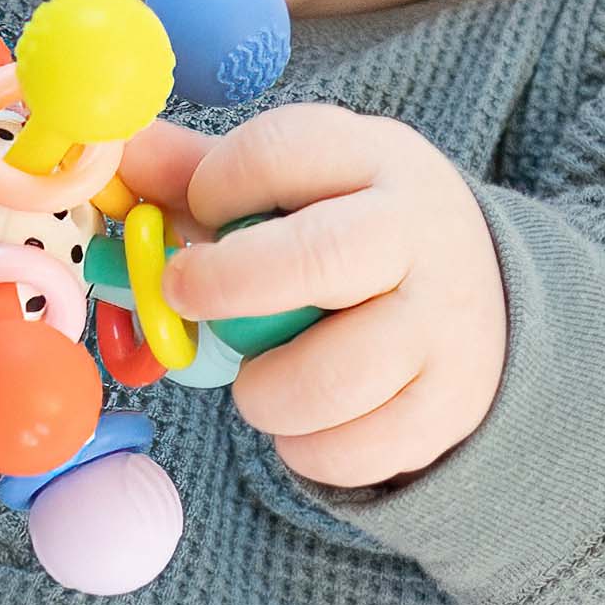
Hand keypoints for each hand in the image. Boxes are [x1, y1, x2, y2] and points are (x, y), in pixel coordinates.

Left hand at [126, 98, 510, 493]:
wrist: (486, 299)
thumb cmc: (359, 233)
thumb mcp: (304, 181)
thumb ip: (205, 171)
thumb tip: (118, 155)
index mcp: (376, 160)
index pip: (278, 152)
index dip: (214, 189)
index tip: (199, 218)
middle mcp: (420, 236)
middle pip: (314, 260)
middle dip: (225, 286)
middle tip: (186, 299)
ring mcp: (443, 327)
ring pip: (328, 378)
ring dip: (263, 390)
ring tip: (261, 378)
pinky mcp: (447, 408)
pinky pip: (347, 452)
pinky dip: (304, 448)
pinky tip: (305, 419)